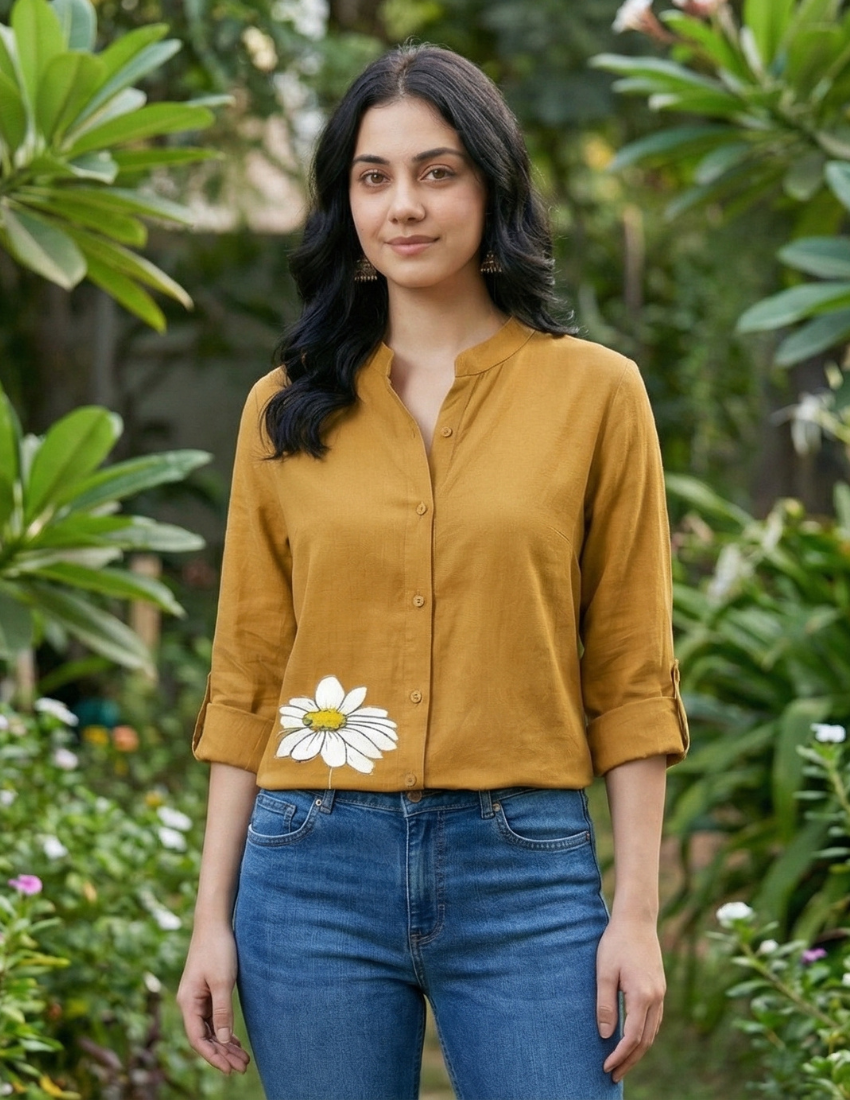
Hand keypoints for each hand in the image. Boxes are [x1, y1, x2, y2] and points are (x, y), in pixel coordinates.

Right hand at [177, 925, 250, 1075]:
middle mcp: (189, 1003)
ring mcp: (197, 997)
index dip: (213, 1056)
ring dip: (225, 1044)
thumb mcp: (223, 981)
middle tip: (243, 1067)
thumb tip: (223, 1040)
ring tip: (243, 1059)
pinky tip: (234, 1041)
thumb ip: (222, 1011)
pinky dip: (224, 1030)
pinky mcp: (206, 991)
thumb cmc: (217, 949)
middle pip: (204, 1037)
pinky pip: (213, 1018)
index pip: (198, 1039)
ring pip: (210, 1029)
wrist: (214, 922)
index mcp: (188, 1002)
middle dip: (222, 1054)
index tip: (229, 1069)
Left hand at [596, 915, 665, 1082]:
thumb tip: (606, 1035)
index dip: (619, 1056)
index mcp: (642, 995)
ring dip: (639, 1051)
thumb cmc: (616, 942)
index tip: (606, 1067)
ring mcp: (661, 993)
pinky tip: (635, 1040)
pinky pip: (655, 1020)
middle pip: (646, 1040)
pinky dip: (645, 1036)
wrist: (637, 919)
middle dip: (630, 1061)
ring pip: (653, 1032)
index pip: (633, 1037)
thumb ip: (605, 1004)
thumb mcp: (604, 972)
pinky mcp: (660, 988)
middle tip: (613, 1076)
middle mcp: (656, 998)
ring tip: (623, 1064)